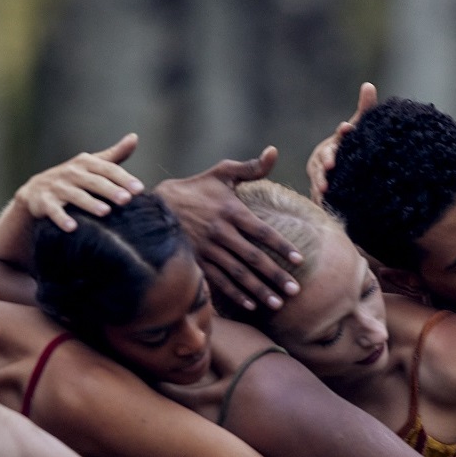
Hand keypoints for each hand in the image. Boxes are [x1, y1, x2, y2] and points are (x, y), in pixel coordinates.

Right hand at [18, 133, 143, 231]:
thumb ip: (114, 155)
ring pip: (75, 195)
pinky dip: (61, 218)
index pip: (108, 169)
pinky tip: (73, 228)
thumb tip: (134, 137)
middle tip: (126, 200)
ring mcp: (57, 187)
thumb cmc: (71, 179)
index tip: (139, 189)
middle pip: (94, 181)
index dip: (123, 178)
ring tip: (105, 212)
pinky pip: (53, 210)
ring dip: (90, 203)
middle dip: (110, 190)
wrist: (34, 191)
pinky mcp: (44, 201)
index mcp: (85, 163)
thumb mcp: (91, 165)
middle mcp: (71, 172)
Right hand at [157, 146, 302, 310]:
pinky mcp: (195, 261)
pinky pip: (218, 281)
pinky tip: (251, 305)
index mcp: (231, 211)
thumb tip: (273, 151)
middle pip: (253, 258)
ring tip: (277, 304)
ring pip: (237, 274)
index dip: (282, 247)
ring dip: (258, 290)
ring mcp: (207, 249)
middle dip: (275, 276)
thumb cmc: (196, 188)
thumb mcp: (222, 173)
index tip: (299, 261)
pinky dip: (235, 294)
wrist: (157, 205)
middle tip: (294, 291)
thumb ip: (251, 167)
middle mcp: (220, 232)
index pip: (262, 232)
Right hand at [307, 82, 377, 204]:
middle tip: (330, 164)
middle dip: (326, 160)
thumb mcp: (362, 129)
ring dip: (319, 183)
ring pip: (317, 177)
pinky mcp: (319, 192)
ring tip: (324, 190)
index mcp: (335, 142)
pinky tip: (322, 205)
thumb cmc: (354, 148)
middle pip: (323, 157)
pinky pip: (317, 196)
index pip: (340, 135)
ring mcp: (319, 175)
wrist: (348, 176)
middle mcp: (324, 157)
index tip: (347, 128)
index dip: (343, 132)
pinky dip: (319, 200)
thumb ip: (365, 109)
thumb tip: (368, 85)